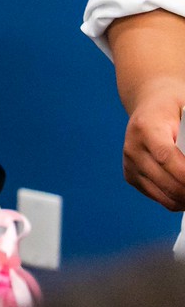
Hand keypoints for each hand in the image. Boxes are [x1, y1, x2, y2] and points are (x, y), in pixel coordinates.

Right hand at [124, 77, 184, 209]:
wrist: (149, 106)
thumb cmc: (174, 108)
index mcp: (145, 127)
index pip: (166, 157)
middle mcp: (133, 148)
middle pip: (167, 182)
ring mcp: (130, 164)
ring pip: (165, 196)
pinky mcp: (131, 176)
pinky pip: (159, 197)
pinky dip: (177, 200)